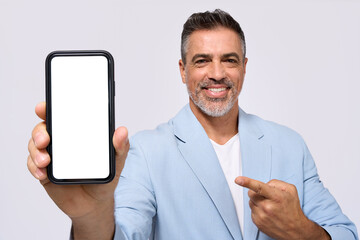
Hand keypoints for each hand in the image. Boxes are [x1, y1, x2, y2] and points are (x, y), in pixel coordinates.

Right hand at [27, 102, 129, 239]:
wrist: (95, 204)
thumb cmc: (104, 177)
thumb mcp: (116, 161)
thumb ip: (120, 146)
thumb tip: (123, 131)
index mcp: (77, 133)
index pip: (62, 116)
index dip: (50, 109)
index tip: (43, 107)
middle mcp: (62, 142)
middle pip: (43, 129)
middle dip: (39, 131)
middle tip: (45, 139)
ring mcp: (52, 156)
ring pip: (35, 146)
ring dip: (36, 151)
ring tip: (45, 160)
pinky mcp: (45, 172)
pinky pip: (33, 165)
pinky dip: (34, 168)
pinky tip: (42, 173)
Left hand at [235, 176, 329, 239]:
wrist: (296, 231)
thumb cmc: (293, 209)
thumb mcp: (290, 191)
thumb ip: (276, 183)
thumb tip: (264, 184)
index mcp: (276, 197)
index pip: (259, 187)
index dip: (247, 182)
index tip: (238, 179)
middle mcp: (267, 207)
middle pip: (251, 193)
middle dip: (256, 192)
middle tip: (267, 197)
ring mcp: (261, 216)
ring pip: (250, 202)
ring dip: (257, 202)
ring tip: (269, 206)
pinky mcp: (258, 223)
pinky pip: (252, 211)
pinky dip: (258, 210)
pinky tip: (267, 213)